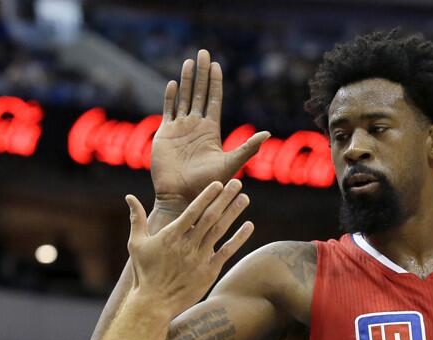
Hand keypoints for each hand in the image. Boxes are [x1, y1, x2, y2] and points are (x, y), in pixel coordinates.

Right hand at [127, 179, 252, 317]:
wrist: (154, 304)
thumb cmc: (144, 273)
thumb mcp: (135, 244)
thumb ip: (136, 219)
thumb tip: (129, 197)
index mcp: (171, 235)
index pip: (192, 211)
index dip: (207, 196)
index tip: (218, 183)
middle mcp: (187, 245)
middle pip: (210, 217)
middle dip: (224, 198)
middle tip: (237, 183)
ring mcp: (199, 258)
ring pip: (220, 231)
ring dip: (233, 213)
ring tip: (244, 198)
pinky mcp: (209, 272)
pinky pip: (227, 252)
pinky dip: (239, 238)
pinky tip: (249, 226)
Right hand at [150, 49, 269, 212]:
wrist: (183, 196)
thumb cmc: (208, 184)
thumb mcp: (231, 163)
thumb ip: (248, 148)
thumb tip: (267, 134)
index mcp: (211, 130)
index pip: (214, 99)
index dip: (215, 82)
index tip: (217, 64)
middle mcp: (196, 126)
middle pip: (199, 92)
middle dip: (201, 73)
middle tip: (203, 52)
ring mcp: (180, 129)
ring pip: (183, 98)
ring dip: (185, 80)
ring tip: (188, 62)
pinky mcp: (165, 134)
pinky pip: (168, 110)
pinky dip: (170, 97)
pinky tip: (172, 84)